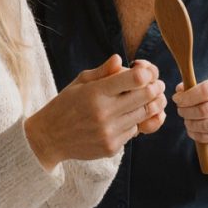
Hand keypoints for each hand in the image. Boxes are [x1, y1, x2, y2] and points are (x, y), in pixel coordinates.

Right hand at [25, 54, 166, 169]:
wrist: (50, 137)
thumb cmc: (65, 105)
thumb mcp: (79, 83)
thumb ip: (102, 71)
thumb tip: (120, 59)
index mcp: (96, 92)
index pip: (135, 79)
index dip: (147, 73)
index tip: (147, 72)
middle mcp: (104, 112)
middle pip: (146, 97)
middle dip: (156, 88)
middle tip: (158, 85)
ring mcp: (109, 132)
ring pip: (144, 116)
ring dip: (151, 106)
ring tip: (153, 99)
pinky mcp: (111, 147)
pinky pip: (133, 132)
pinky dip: (134, 123)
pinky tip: (127, 117)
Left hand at [172, 79, 207, 157]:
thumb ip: (193, 88)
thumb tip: (179, 90)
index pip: (205, 90)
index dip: (187, 95)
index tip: (176, 98)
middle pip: (203, 109)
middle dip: (186, 110)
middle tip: (180, 109)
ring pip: (203, 124)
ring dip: (189, 122)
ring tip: (186, 118)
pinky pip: (204, 136)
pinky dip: (193, 132)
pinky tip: (192, 128)